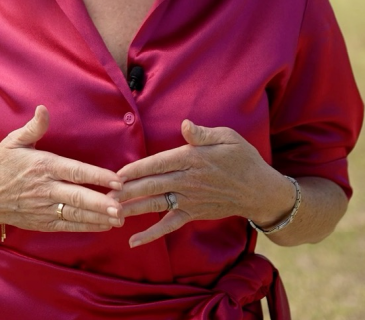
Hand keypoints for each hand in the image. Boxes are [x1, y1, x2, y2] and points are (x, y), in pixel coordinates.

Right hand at [0, 105, 123, 232]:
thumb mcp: (12, 142)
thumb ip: (33, 128)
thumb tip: (43, 108)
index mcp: (42, 166)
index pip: (75, 172)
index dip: (97, 176)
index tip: (116, 180)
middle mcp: (45, 189)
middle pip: (78, 197)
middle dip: (100, 203)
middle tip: (122, 206)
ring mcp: (44, 208)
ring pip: (75, 214)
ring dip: (98, 217)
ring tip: (119, 219)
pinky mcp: (42, 222)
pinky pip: (67, 226)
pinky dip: (86, 227)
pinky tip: (103, 226)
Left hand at [114, 120, 293, 247]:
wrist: (259, 191)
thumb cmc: (242, 159)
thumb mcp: (227, 138)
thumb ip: (203, 134)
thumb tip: (184, 124)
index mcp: (193, 159)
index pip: (159, 163)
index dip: (137, 169)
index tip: (117, 174)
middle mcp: (188, 181)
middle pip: (152, 185)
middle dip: (127, 191)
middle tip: (104, 195)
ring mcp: (189, 200)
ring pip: (156, 205)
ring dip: (132, 209)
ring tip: (110, 213)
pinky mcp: (192, 214)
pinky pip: (169, 225)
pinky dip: (151, 235)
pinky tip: (133, 241)